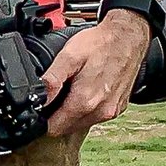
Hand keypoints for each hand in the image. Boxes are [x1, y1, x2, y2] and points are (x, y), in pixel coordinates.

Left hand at [42, 10, 150, 137]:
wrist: (128, 37)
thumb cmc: (100, 44)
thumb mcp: (69, 57)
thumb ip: (51, 80)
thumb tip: (37, 100)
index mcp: (85, 101)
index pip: (54, 128)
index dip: (42, 121)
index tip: (38, 109)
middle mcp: (101, 111)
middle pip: (67, 128)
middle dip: (55, 117)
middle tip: (53, 95)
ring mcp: (111, 111)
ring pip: (81, 124)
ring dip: (71, 113)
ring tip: (70, 90)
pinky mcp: (118, 107)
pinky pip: (95, 116)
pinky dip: (86, 109)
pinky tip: (85, 91)